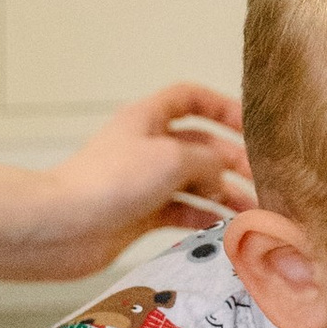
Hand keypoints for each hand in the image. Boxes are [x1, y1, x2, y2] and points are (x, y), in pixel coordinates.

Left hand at [21, 82, 252, 279]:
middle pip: (200, 145)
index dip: (223, 107)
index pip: (191, 98)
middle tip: (262, 181)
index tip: (252, 127)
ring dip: (224, 194)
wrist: (63, 227)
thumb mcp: (172, 157)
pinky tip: (225, 229)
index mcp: (148, 118)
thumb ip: (207, 160)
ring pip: (195, 182)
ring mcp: (144, 182)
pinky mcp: (141, 215)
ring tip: (253, 212)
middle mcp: (147, 146)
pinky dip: (204, 218)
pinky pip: (182, 211)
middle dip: (232, 160)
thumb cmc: (109, 182)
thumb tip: (223, 175)